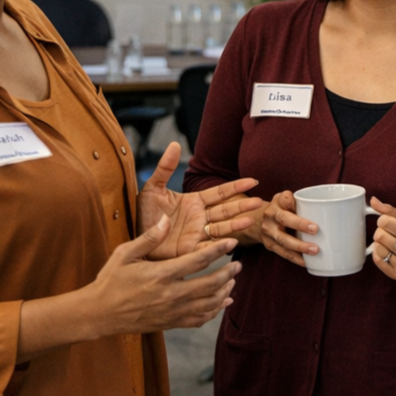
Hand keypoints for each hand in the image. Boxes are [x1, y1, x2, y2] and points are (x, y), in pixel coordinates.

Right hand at [89, 217, 241, 333]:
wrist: (100, 313)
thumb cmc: (111, 280)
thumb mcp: (125, 254)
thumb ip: (150, 237)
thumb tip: (167, 219)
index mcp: (161, 274)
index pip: (198, 260)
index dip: (219, 250)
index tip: (232, 242)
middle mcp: (171, 294)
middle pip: (210, 284)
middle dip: (228, 273)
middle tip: (238, 264)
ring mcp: (172, 312)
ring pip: (209, 304)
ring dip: (224, 292)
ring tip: (231, 280)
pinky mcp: (171, 323)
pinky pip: (199, 319)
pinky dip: (214, 311)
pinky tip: (222, 302)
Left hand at [137, 143, 262, 258]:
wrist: (137, 239)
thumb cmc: (145, 215)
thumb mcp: (153, 188)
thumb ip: (165, 168)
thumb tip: (175, 144)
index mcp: (194, 202)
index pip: (220, 192)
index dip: (236, 186)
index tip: (253, 181)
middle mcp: (200, 217)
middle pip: (226, 210)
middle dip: (242, 206)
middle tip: (259, 202)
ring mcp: (198, 234)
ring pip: (222, 228)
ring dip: (236, 224)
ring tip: (251, 220)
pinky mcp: (191, 250)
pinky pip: (209, 247)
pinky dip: (220, 245)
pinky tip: (232, 242)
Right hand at [238, 189, 319, 266]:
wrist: (261, 222)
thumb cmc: (283, 210)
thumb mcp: (289, 202)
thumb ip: (303, 203)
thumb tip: (324, 211)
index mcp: (278, 202)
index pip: (286, 199)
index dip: (294, 202)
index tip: (309, 206)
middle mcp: (270, 215)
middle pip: (283, 219)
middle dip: (299, 225)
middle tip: (315, 230)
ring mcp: (268, 231)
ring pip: (283, 239)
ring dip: (299, 246)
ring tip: (314, 250)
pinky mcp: (269, 244)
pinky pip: (283, 253)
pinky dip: (295, 258)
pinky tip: (306, 261)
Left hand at [368, 197, 395, 280]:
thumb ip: (391, 210)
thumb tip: (373, 200)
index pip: (386, 222)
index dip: (383, 219)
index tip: (388, 222)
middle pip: (379, 235)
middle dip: (382, 231)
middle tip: (390, 233)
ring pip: (377, 248)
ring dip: (380, 243)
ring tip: (390, 243)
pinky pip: (377, 260)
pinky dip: (379, 253)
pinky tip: (388, 251)